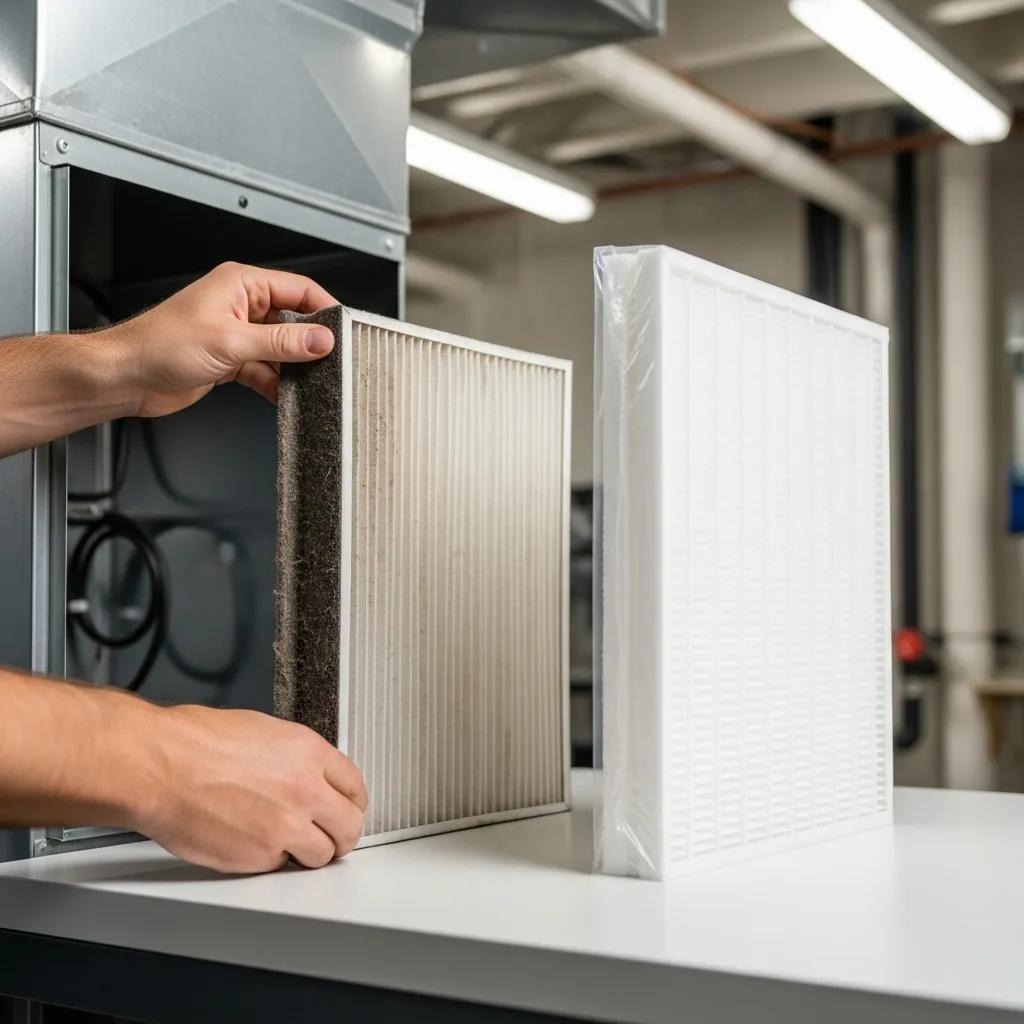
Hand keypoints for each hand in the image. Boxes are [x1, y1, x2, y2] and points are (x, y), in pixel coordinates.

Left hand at [106, 262, 337, 417]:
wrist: (127, 376)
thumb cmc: (161, 345)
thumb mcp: (232, 342)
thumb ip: (282, 342)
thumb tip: (321, 339)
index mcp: (241, 284)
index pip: (299, 289)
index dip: (325, 309)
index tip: (345, 331)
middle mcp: (242, 305)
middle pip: (293, 319)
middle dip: (311, 342)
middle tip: (332, 362)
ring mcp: (237, 333)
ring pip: (281, 348)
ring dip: (293, 367)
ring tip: (311, 383)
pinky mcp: (231, 359)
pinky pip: (266, 369)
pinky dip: (276, 383)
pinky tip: (285, 396)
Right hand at [133, 705, 367, 872]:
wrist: (160, 766)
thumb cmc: (195, 743)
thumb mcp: (264, 731)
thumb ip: (296, 758)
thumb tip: (309, 774)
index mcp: (309, 753)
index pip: (356, 786)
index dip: (352, 801)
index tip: (347, 808)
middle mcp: (306, 790)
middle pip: (351, 825)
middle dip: (342, 834)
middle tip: (331, 837)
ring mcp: (286, 826)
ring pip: (323, 855)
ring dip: (311, 853)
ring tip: (293, 845)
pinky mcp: (260, 857)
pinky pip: (281, 866)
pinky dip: (271, 861)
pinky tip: (253, 843)